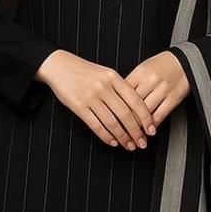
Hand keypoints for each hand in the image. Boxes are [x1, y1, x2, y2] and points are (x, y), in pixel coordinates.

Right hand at [35, 49, 164, 149]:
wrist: (59, 66)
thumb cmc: (84, 71)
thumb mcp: (105, 73)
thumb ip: (120, 88)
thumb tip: (137, 109)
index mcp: (113, 77)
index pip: (135, 100)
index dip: (145, 117)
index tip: (151, 129)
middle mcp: (103, 87)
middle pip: (126, 114)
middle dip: (136, 132)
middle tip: (142, 143)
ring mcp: (91, 97)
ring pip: (112, 122)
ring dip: (123, 137)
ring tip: (129, 145)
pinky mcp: (79, 107)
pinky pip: (96, 125)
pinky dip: (106, 136)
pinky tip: (112, 142)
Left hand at [120, 50, 189, 133]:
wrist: (185, 60)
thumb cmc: (162, 65)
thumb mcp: (143, 69)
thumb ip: (131, 83)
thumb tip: (117, 100)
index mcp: (140, 72)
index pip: (122, 94)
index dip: (115, 109)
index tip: (110, 119)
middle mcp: (150, 80)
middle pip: (132, 105)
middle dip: (124, 122)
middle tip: (119, 134)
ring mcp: (162, 90)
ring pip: (145, 113)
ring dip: (138, 128)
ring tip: (133, 138)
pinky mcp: (173, 98)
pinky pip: (159, 115)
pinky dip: (152, 126)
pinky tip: (147, 131)